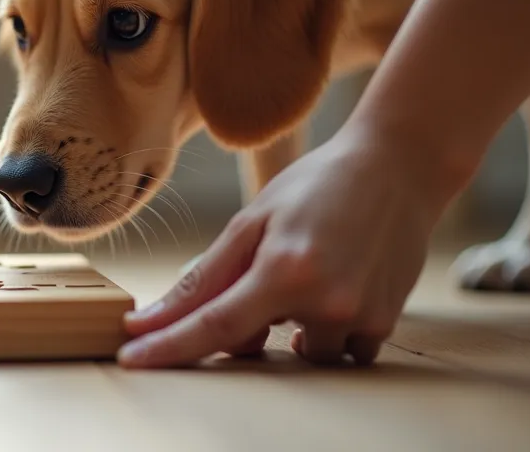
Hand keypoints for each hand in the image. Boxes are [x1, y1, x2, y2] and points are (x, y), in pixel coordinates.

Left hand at [118, 125, 461, 367]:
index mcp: (284, 270)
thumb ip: (204, 276)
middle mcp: (327, 301)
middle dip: (241, 320)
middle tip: (260, 271)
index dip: (169, 347)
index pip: (214, 325)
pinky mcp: (385, 322)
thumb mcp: (252, 220)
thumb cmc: (317, 186)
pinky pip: (338, 349)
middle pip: (253, 341)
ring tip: (305, 270)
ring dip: (289, 323)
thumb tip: (152, 317)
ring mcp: (360, 317)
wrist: (398, 171)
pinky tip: (332, 284)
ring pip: (298, 350)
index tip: (132, 359)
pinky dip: (324, 326)